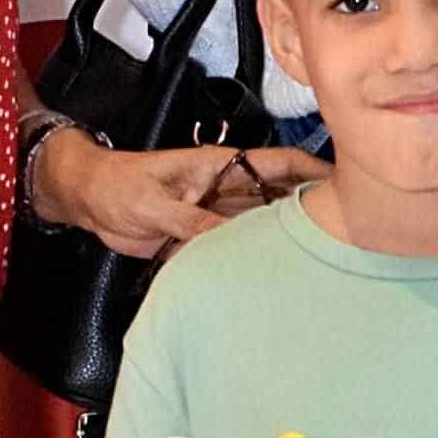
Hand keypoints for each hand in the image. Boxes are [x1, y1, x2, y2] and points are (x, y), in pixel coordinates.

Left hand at [32, 130, 322, 264]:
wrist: (90, 200)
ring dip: (282, 239)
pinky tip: (270, 275)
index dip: (314, 168)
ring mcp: (218, 212)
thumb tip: (227, 239)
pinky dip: (251, 258)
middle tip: (343, 233)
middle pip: (281, 197)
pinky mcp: (203, 235)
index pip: (279, 162)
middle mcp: (227, 189)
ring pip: (262, 225)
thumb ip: (191, 221)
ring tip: (315, 260)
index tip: (347, 180)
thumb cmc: (118, 185)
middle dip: (309, 210)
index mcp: (221, 167)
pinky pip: (236, 247)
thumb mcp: (153, 203)